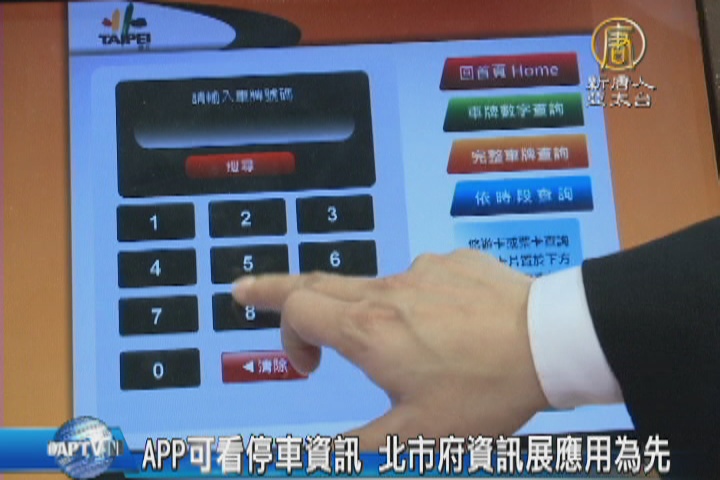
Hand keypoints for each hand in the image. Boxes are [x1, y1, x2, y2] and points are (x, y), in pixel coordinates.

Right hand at [232, 249, 548, 448]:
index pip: (296, 306)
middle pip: (319, 283)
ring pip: (375, 288)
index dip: (278, 321)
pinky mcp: (454, 262)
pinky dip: (419, 303)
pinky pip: (422, 280)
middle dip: (281, 290)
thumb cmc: (482, 393)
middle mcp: (386, 292)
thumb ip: (361, 447)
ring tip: (414, 351)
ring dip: (368, 313)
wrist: (551, 342)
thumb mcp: (418, 437)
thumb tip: (319, 456)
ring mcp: (422, 271)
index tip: (282, 341)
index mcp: (367, 330)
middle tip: (253, 293)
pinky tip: (455, 328)